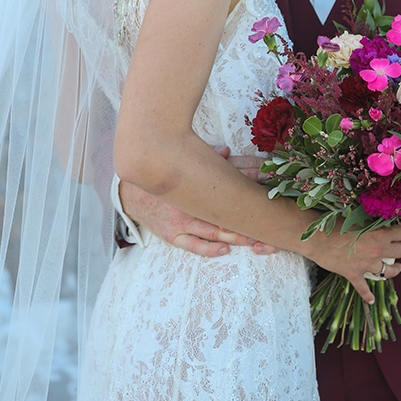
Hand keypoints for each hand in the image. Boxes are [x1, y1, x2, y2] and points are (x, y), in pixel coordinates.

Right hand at [117, 146, 278, 256]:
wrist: (131, 191)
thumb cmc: (163, 175)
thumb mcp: (182, 161)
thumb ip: (206, 156)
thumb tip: (226, 151)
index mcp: (195, 180)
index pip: (228, 181)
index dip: (248, 184)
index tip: (267, 187)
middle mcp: (189, 201)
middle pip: (224, 210)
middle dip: (247, 216)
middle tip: (269, 223)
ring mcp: (181, 219)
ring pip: (213, 229)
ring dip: (235, 234)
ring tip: (255, 239)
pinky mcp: (172, 233)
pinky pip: (192, 244)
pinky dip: (208, 248)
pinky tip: (225, 249)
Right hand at [308, 223, 400, 303]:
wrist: (315, 238)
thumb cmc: (334, 223)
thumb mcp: (357, 217)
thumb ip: (372, 221)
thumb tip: (381, 219)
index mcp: (380, 235)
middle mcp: (377, 251)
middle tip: (400, 245)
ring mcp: (367, 265)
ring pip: (389, 271)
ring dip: (395, 269)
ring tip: (397, 267)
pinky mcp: (354, 275)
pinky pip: (364, 289)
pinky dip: (367, 296)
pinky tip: (371, 301)